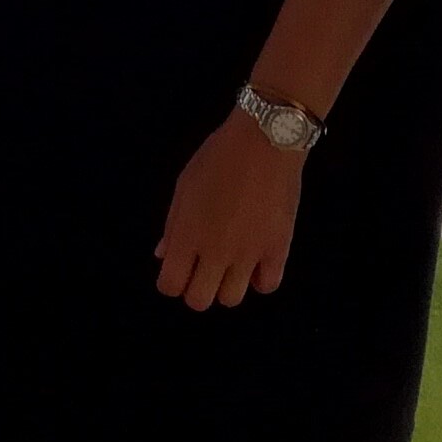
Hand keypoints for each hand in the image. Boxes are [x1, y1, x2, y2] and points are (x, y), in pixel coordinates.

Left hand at [155, 111, 304, 310]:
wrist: (264, 141)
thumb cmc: (218, 157)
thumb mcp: (184, 186)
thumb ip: (172, 226)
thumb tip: (163, 255)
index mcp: (186, 236)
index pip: (170, 285)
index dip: (171, 281)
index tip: (178, 269)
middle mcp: (215, 252)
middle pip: (199, 300)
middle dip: (196, 289)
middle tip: (203, 269)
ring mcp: (248, 254)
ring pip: (232, 299)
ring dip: (227, 286)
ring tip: (230, 265)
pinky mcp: (278, 249)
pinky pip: (267, 285)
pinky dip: (260, 279)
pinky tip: (257, 263)